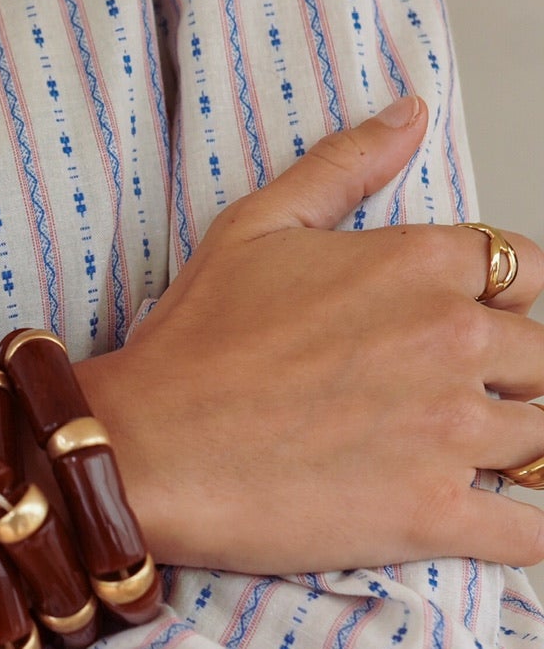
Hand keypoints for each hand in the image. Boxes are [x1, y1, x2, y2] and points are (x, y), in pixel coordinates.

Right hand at [78, 98, 543, 574]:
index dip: (507, 302)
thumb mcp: (256, 226)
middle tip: (460, 402)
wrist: (144, 448)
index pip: (529, 273)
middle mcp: (454, 339)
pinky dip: (528, 532)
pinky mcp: (436, 514)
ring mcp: (452, 431)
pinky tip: (502, 526)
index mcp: (422, 265)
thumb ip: (344, 166)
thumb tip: (410, 116)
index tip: (474, 328)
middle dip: (515, 381)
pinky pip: (532, 532)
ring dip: (516, 451)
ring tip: (464, 460)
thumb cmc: (191, 345)